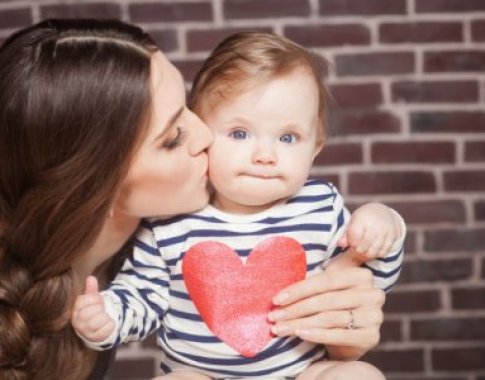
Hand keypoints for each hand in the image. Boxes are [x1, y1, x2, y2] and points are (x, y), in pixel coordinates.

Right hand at [71, 276, 114, 341]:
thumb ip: (91, 289)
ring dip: (105, 316)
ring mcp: (85, 331)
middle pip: (88, 313)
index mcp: (75, 310)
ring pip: (97, 321)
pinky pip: (105, 330)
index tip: (99, 300)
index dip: (95, 298)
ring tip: (105, 316)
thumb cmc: (94, 310)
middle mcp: (77, 321)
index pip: (83, 301)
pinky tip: (109, 322)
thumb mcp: (92, 299)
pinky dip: (111, 324)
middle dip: (99, 308)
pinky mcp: (94, 338)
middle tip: (102, 309)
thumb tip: (91, 278)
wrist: (98, 327)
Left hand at [267, 266, 384, 359]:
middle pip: (326, 300)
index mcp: (362, 275)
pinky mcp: (371, 337)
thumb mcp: (331, 282)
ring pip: (329, 318)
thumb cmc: (333, 304)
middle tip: (273, 316)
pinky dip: (316, 335)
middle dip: (295, 309)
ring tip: (280, 328)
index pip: (326, 281)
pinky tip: (299, 334)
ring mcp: (374, 316)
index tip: (276, 299)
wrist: (347, 337)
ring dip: (300, 323)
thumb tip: (331, 242)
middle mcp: (373, 294)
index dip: (299, 290)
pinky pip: (338, 335)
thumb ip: (328, 266)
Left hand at [337, 203, 402, 260]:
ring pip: (374, 251)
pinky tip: (373, 250)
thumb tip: (339, 244)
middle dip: (358, 250)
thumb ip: (345, 235)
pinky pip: (384, 251)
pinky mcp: (392, 235)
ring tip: (364, 251)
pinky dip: (377, 254)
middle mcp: (374, 224)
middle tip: (357, 249)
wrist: (380, 212)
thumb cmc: (362, 220)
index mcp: (361, 219)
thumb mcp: (352, 223)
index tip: (352, 243)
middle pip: (364, 246)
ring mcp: (384, 230)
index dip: (352, 243)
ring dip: (368, 254)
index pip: (354, 237)